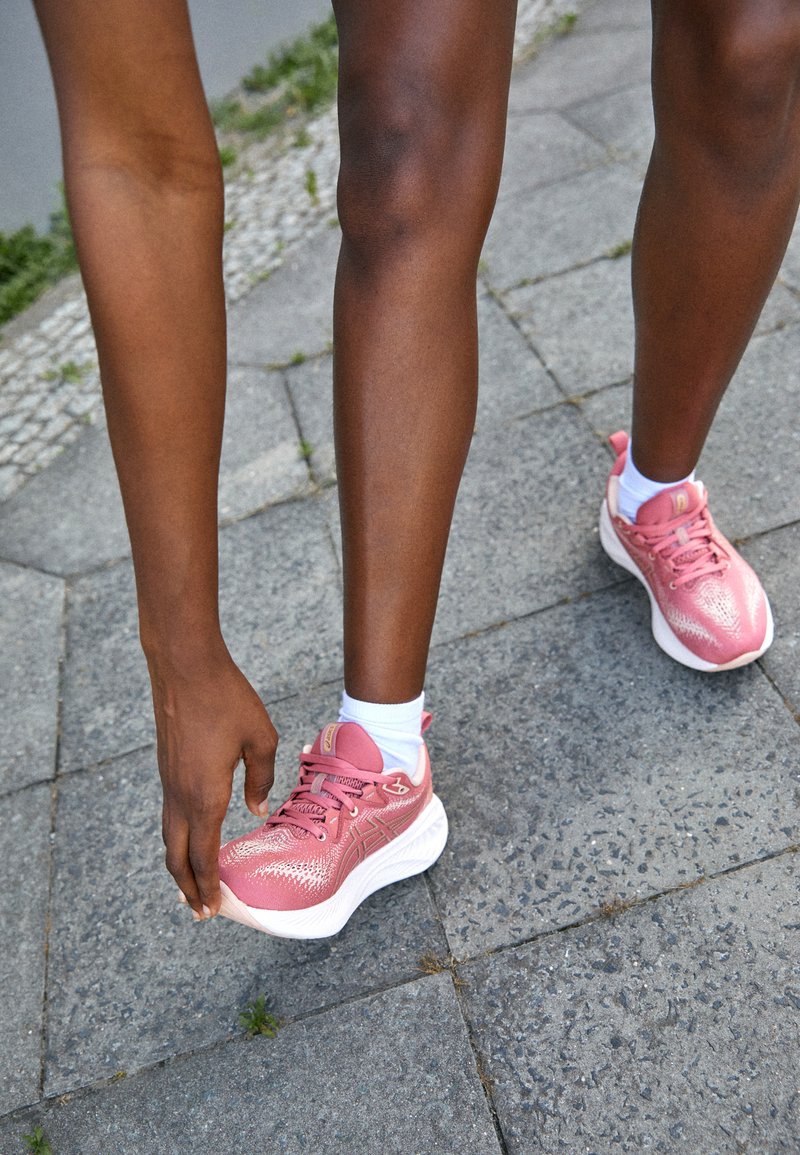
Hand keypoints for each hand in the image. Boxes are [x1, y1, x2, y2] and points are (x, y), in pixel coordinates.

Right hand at [147, 648, 277, 919]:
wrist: (185, 665)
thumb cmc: (227, 698)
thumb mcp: (260, 737)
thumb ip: (262, 778)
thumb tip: (256, 810)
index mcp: (205, 795)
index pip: (204, 855)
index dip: (209, 885)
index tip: (214, 910)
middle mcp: (180, 795)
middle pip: (177, 856)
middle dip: (188, 888)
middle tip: (201, 912)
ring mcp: (168, 781)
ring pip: (169, 835)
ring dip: (179, 864)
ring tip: (190, 885)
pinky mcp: (166, 767)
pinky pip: (169, 814)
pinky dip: (177, 838)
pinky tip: (190, 836)